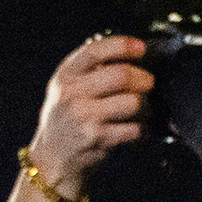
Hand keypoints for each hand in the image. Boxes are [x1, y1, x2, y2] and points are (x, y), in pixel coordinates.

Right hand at [24, 35, 153, 198]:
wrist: (53, 156)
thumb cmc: (68, 118)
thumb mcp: (69, 87)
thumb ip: (91, 70)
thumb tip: (131, 56)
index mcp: (66, 74)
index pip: (94, 50)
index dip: (122, 46)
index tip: (141, 48)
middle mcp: (72, 92)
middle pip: (121, 75)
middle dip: (144, 78)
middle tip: (149, 83)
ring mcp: (84, 116)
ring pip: (133, 102)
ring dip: (146, 106)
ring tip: (143, 110)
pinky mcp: (98, 138)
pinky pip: (135, 128)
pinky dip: (143, 129)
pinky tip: (138, 129)